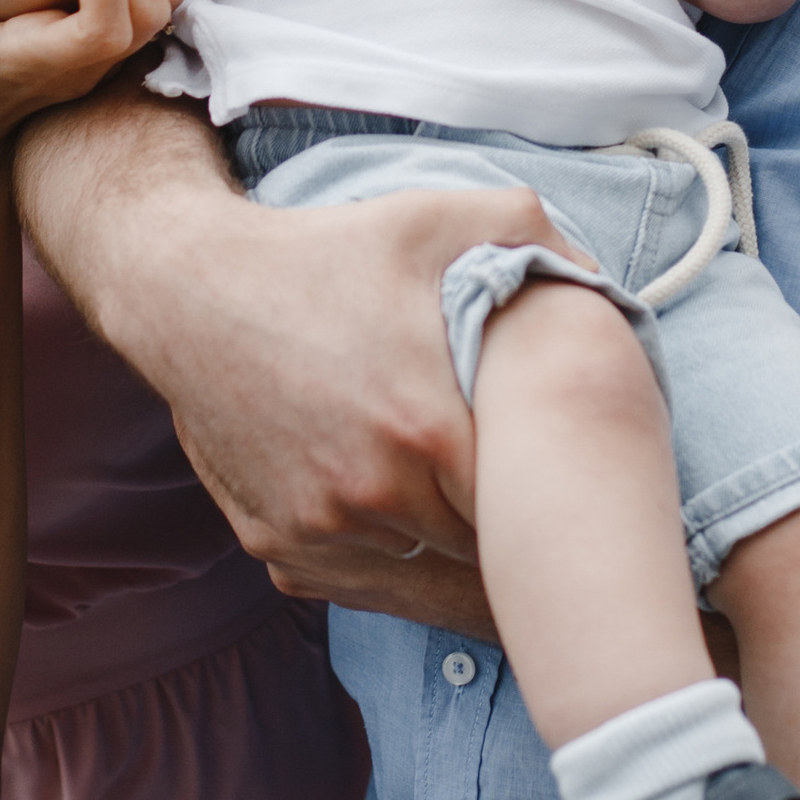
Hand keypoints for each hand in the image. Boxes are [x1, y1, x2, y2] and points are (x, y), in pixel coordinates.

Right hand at [144, 178, 585, 563]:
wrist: (189, 289)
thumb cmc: (326, 253)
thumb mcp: (441, 219)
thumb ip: (542, 244)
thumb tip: (610, 294)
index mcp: (432, 434)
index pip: (531, 513)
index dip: (556, 503)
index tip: (571, 487)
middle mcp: (376, 500)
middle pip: (482, 556)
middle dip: (508, 532)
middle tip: (536, 510)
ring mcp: (321, 532)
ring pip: (422, 575)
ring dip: (449, 551)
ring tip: (475, 516)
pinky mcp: (278, 546)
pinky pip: (359, 580)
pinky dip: (389, 557)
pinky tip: (409, 518)